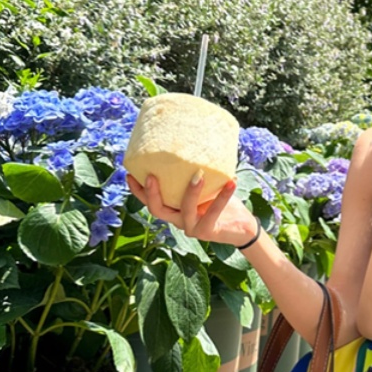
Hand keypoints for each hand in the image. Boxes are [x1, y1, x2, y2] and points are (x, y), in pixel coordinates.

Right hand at [126, 172, 259, 247]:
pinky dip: (223, 196)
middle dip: (152, 193)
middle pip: (157, 210)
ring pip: (185, 210)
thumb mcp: (208, 186)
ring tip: (199, 174)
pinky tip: (231, 181)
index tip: (129, 173)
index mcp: (174, 209)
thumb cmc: (223, 203)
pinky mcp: (208, 232)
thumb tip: (196, 140)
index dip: (137, 191)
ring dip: (191, 191)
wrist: (242, 227)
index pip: (150, 201)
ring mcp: (192, 228)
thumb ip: (198, 172)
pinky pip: (213, 213)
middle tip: (152, 175)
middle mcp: (178, 220)